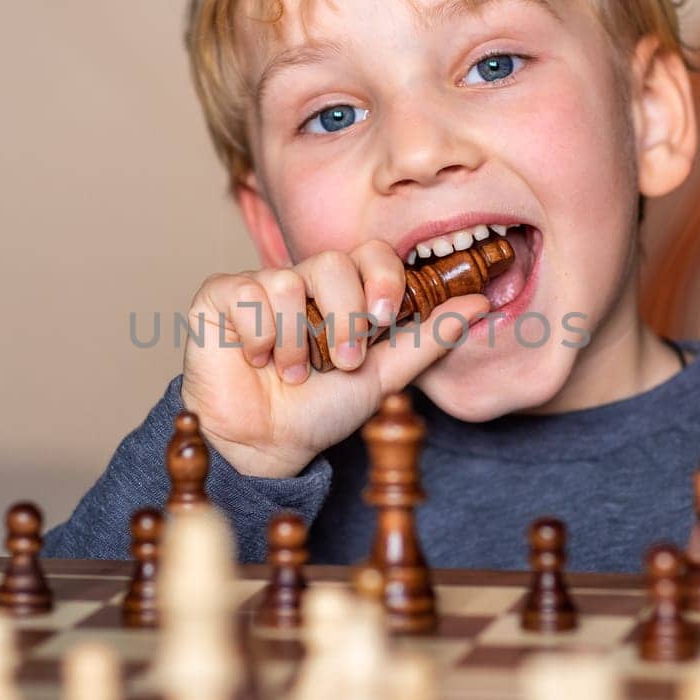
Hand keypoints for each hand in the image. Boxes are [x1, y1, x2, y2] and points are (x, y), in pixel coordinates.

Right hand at [178, 240, 488, 478]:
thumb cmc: (321, 408)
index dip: (382, 278)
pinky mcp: (219, 296)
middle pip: (333, 262)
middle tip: (342, 361)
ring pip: (288, 280)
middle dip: (344, 318)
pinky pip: (246, 292)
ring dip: (298, 340)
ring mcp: (260, 284)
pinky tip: (258, 359)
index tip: (386, 317)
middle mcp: (304, 279)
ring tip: (294, 373)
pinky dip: (260, 336)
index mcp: (344, 291)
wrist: (267, 445)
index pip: (371, 253)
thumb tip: (479, 303)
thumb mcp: (384, 376)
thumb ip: (427, 338)